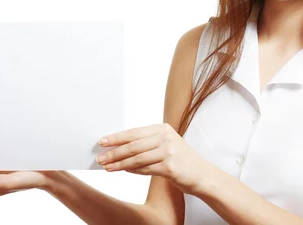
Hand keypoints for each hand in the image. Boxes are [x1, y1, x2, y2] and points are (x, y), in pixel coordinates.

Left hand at [96, 123, 210, 194]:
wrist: (202, 175)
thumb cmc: (180, 160)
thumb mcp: (166, 145)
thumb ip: (146, 143)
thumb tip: (118, 147)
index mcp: (163, 128)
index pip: (134, 132)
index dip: (116, 137)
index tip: (102, 141)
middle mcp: (166, 137)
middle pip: (133, 145)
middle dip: (114, 152)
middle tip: (100, 157)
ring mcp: (169, 151)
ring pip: (137, 158)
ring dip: (119, 164)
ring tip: (107, 167)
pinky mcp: (170, 167)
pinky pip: (145, 169)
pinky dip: (132, 171)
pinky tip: (123, 171)